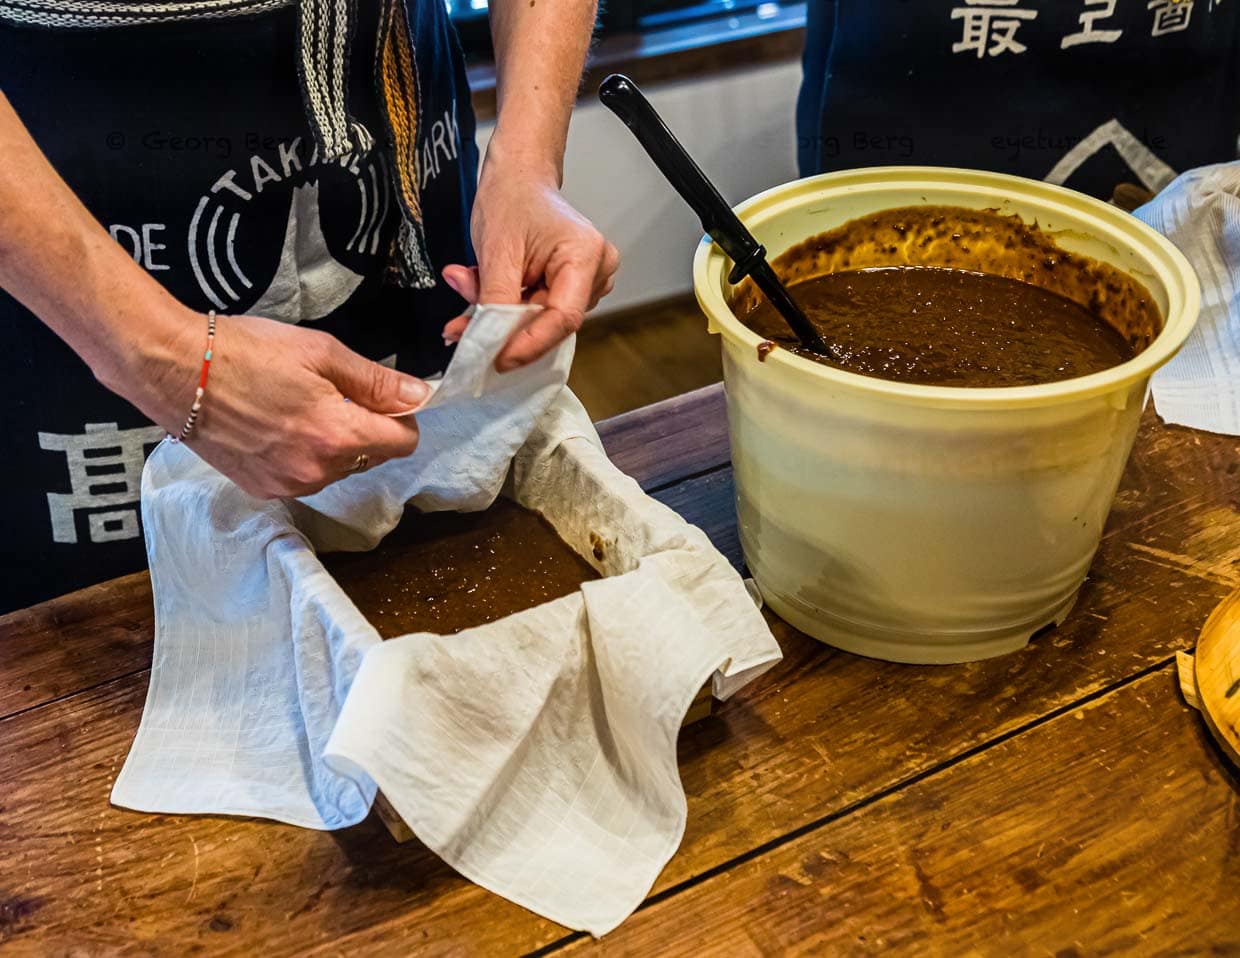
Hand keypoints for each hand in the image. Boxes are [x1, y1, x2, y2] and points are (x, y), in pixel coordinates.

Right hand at [127, 310, 428, 498]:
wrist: (174, 370)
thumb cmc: (246, 352)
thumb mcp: (320, 352)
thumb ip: (375, 382)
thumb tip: (420, 396)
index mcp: (338, 435)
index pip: (404, 443)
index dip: (401, 418)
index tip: (382, 398)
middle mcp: (318, 471)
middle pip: (372, 456)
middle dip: (364, 428)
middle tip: (329, 393)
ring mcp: (288, 485)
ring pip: (338, 468)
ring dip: (333, 444)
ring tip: (296, 407)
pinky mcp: (264, 490)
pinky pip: (305, 477)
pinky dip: (303, 456)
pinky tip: (276, 427)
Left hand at [442, 150, 618, 370]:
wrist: (518, 176)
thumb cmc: (513, 197)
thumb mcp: (497, 250)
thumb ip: (494, 300)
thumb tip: (484, 343)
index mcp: (586, 255)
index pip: (563, 317)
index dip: (529, 344)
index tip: (497, 359)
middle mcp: (596, 271)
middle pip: (550, 323)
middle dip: (503, 328)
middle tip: (459, 326)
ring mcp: (586, 281)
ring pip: (539, 321)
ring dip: (499, 314)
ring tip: (469, 284)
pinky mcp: (569, 287)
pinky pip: (536, 312)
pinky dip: (505, 306)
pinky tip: (482, 286)